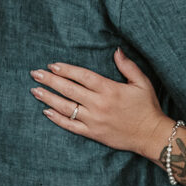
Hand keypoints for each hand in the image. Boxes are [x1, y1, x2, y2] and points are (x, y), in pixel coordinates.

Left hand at [30, 48, 170, 158]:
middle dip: (50, 80)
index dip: (66, 70)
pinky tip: (46, 111)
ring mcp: (94, 120)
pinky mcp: (93, 133)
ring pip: (66, 107)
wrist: (150, 134)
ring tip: (35, 90)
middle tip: (35, 74)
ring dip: (49, 98)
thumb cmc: (147, 107)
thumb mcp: (142, 82)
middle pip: (69, 89)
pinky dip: (57, 119)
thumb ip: (128, 66)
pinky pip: (71, 126)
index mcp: (110, 89)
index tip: (52, 65)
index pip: (83, 76)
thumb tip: (116, 50)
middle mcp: (99, 104)